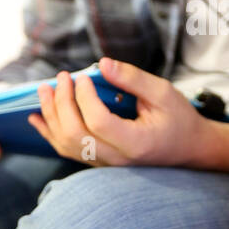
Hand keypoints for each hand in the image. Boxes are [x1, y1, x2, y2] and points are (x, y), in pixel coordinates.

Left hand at [26, 58, 214, 167]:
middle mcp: (118, 158)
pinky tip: (37, 117)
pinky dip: (50, 133)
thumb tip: (102, 64)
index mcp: (136, 142)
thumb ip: (133, 79)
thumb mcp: (164, 93)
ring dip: (51, 116)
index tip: (82, 77)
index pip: (99, 122)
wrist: (190, 148)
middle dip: (61, 104)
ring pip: (67, 145)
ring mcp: (107, 164)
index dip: (84, 98)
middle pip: (76, 135)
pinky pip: (68, 151)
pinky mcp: (100, 161)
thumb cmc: (180, 119)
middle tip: (60, 78)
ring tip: (45, 91)